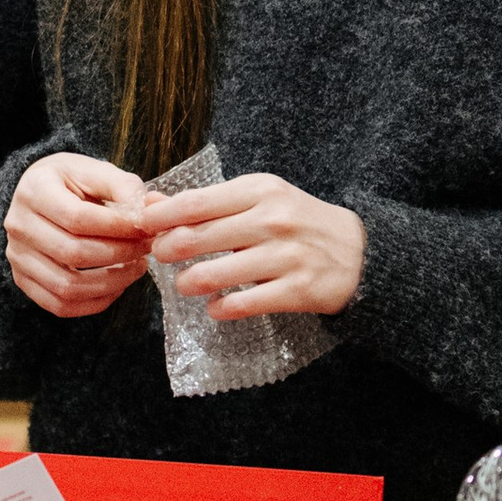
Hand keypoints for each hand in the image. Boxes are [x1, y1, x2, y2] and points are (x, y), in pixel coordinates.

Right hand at [3, 155, 152, 319]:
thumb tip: (145, 213)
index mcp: (34, 190)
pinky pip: (60, 305)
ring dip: (111, 283)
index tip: (145, 229)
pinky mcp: (22, 279)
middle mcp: (18, 225)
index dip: (117, 228)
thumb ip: (122, 186)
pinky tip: (117, 285)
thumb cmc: (71, 181)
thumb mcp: (95, 170)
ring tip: (136, 267)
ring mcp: (17, 256)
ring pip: (67, 286)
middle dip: (119, 254)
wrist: (39, 192)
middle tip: (146, 248)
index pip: (77, 218)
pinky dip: (94, 302)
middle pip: (73, 253)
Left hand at [146, 171, 364, 318]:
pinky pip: (244, 304)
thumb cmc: (298, 222)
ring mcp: (286, 256)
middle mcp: (273, 220)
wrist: (359, 253)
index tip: (142, 225)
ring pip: (217, 274)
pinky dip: (221, 308)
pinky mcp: (297, 291)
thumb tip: (152, 203)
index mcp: (261, 191)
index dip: (162, 216)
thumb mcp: (259, 200)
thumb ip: (208, 203)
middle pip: (200, 236)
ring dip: (189, 282)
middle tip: (160, 256)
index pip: (198, 202)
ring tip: (184, 284)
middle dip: (169, 249)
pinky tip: (215, 307)